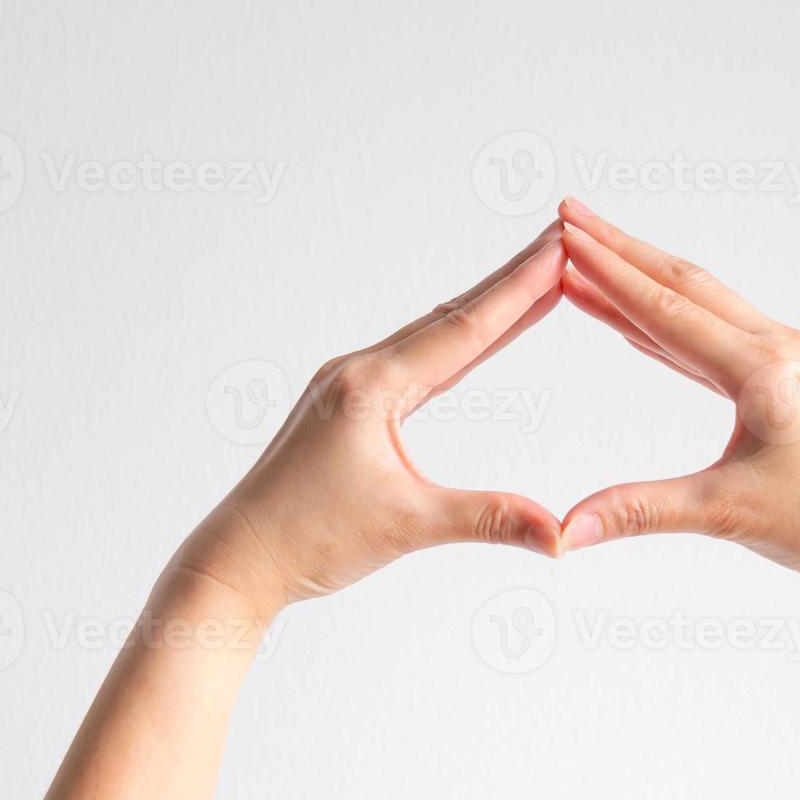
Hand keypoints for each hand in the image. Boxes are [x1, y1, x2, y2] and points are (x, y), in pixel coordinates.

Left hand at [173, 222, 567, 619]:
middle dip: (510, 280)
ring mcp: (349, 384)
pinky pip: (415, 362)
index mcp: (371, 386)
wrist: (238, 560)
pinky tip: (476, 339)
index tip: (558, 246)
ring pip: (432, 335)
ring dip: (485, 308)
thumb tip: (561, 537)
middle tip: (558, 239)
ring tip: (534, 279)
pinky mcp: (347, 405)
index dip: (520, 288)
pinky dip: (455, 344)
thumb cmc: (307, 540)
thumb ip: (489, 519)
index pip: (464, 329)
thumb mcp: (407, 527)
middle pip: (451, 316)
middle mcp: (359, 371)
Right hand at [556, 199, 799, 598]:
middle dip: (622, 251)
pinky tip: (639, 324)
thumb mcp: (725, 514)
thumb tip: (565, 530)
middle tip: (570, 215)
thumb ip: (640, 511)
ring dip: (645, 281)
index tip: (567, 233)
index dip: (610, 273)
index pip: (669, 311)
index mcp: (764, 371)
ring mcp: (788, 360)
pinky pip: (718, 338)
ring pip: (703, 306)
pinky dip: (671, 325)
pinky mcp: (790, 380)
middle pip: (685, 286)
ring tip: (593, 257)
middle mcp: (779, 350)